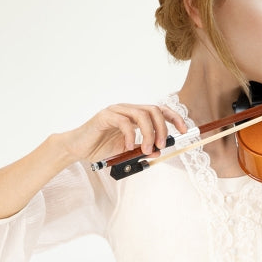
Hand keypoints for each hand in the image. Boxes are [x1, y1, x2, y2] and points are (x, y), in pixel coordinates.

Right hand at [56, 103, 188, 165]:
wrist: (77, 149)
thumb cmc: (101, 147)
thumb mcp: (128, 150)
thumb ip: (142, 149)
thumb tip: (159, 151)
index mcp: (135, 115)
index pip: (160, 110)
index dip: (174, 118)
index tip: (184, 130)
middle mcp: (128, 110)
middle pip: (154, 110)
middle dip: (162, 128)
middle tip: (160, 146)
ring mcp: (116, 111)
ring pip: (141, 114)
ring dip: (148, 133)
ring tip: (146, 149)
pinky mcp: (104, 116)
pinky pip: (123, 122)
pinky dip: (130, 135)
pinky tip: (128, 147)